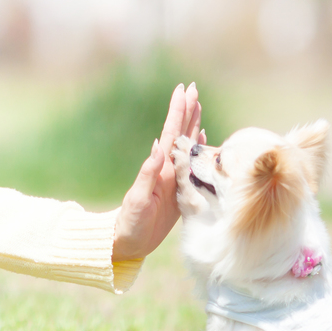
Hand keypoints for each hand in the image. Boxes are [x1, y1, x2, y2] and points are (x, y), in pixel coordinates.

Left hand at [113, 82, 201, 260]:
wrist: (129, 242)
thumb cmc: (131, 223)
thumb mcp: (139, 198)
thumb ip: (148, 173)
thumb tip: (158, 146)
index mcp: (159, 168)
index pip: (171, 133)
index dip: (178, 112)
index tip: (184, 90)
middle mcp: (167, 169)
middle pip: (180, 133)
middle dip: (187, 110)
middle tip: (194, 87)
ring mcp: (174, 179)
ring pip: (187, 145)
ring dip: (193, 124)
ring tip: (198, 106)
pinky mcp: (180, 191)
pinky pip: (192, 165)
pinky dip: (198, 149)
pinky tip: (202, 139)